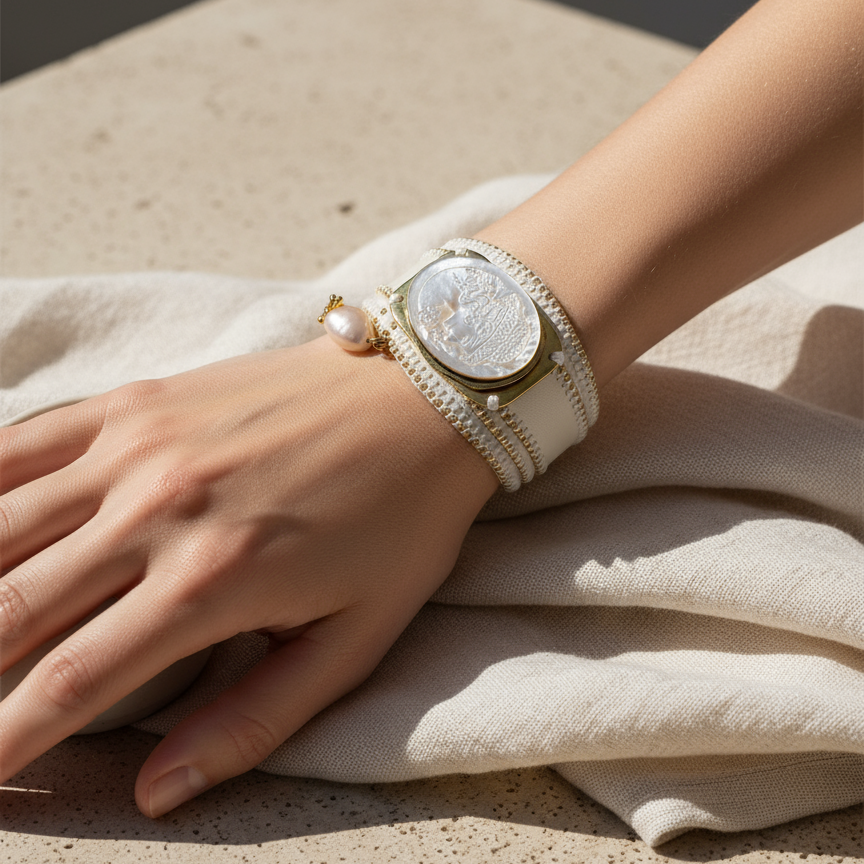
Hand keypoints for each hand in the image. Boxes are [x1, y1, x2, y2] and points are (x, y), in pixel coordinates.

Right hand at [0, 336, 497, 815]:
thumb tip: (158, 791)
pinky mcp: (139, 401)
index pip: (71, 680)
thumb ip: (255, 718)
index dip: (4, 741)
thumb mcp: (354, 637)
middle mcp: (157, 509)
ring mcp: (139, 445)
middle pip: (11, 606)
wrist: (421, 397)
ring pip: (0, 526)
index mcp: (213, 581)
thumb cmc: (399, 519)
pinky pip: (22, 440)